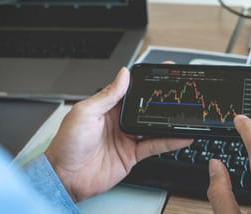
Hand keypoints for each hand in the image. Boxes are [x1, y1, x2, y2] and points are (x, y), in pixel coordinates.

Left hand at [45, 67, 192, 201]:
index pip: (132, 89)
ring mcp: (128, 137)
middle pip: (148, 106)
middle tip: (181, 91)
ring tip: (186, 114)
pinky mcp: (133, 154)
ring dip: (170, 121)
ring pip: (155, 126)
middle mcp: (120, 120)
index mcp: (107, 106)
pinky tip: (180, 136)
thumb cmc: (66, 145)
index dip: (147, 80)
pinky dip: (170, 141)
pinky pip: (155, 146)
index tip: (163, 71)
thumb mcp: (85, 112)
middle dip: (164, 99)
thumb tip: (123, 75)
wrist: (64, 178)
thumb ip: (107, 94)